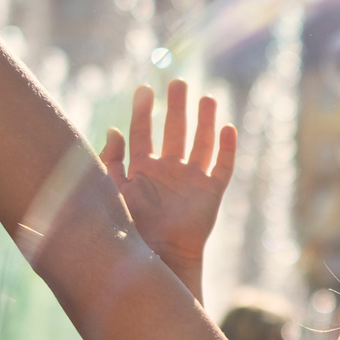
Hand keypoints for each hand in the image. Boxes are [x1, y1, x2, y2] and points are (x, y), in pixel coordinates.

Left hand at [99, 82, 236, 279]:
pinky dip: (227, 148)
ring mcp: (191, 181)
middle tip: (178, 83)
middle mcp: (168, 171)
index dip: (144, 110)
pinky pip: (223, 167)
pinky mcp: (211, 193)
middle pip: (175, 131)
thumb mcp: (114, 190)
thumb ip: (111, 160)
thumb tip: (113, 129)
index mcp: (143, 169)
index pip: (143, 131)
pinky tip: (228, 128)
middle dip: (177, 107)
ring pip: (201, 143)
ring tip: (207, 98)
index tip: (144, 88)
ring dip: (205, 121)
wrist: (158, 257)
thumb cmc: (132, 228)